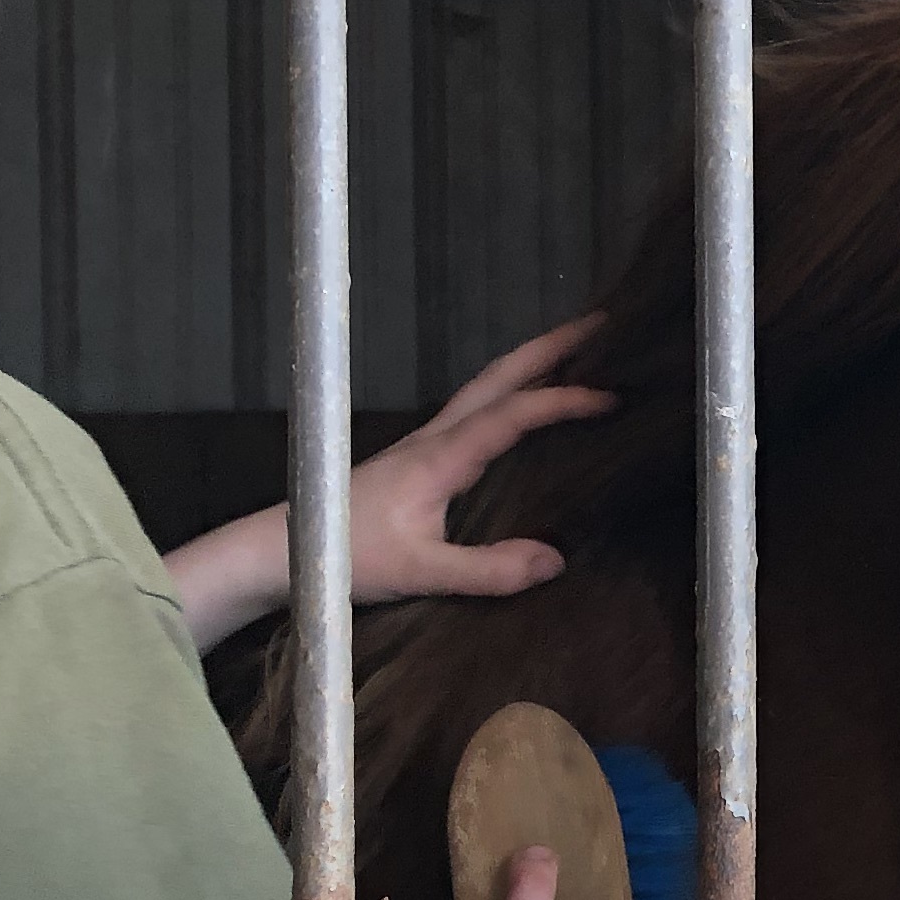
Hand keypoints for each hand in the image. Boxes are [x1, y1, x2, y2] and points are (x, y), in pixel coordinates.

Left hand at [352, 318, 618, 605]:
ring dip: (532, 361)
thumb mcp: (420, 574)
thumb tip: (555, 561)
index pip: (512, 413)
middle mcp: (435, 436)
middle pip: (499, 376)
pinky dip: (512, 387)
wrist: (287, 546)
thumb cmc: (346, 556)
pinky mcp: (420, 455)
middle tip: (603, 325)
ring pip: (486, 385)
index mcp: (440, 457)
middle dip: (551, 347)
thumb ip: (486, 571)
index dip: (563, 401)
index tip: (612, 399)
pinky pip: (478, 405)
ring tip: (577, 349)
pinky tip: (527, 399)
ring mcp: (426, 441)